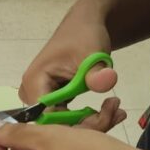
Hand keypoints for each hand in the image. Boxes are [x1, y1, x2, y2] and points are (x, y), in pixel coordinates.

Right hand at [20, 3, 125, 133]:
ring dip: (90, 122)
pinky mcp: (50, 99)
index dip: (73, 124)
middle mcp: (31, 93)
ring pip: (62, 124)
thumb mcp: (93, 52)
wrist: (85, 25)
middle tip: (117, 112)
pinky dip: (88, 117)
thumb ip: (97, 72)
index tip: (101, 116)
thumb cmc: (84, 35)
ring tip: (116, 110)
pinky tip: (109, 110)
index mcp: (34, 81)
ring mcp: (40, 97)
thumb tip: (106, 82)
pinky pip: (67, 117)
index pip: (48, 118)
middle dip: (87, 124)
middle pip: (54, 125)